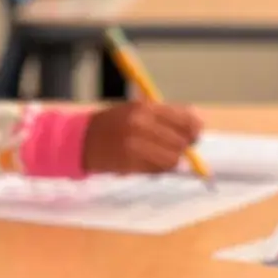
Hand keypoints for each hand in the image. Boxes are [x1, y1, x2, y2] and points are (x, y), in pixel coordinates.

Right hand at [81, 102, 202, 173]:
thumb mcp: (138, 110)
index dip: (194, 130)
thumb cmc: (114, 124)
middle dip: (184, 148)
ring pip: (173, 159)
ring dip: (171, 161)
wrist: (81, 139)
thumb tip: (196, 128)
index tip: (194, 136)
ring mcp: (135, 144)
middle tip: (177, 149)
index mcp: (146, 107)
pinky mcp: (129, 163)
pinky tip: (148, 163)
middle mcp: (142, 124)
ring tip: (160, 157)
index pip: (186, 120)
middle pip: (181, 142)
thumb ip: (166, 117)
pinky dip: (158, 169)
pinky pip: (158, 170)